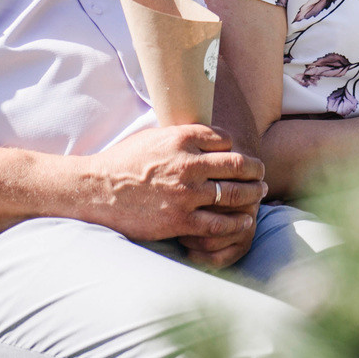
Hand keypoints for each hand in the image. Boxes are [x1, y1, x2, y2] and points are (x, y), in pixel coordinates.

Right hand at [80, 124, 265, 254]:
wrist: (97, 191)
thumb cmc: (124, 161)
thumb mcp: (154, 136)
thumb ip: (181, 136)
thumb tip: (206, 134)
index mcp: (181, 138)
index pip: (226, 139)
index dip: (237, 147)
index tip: (241, 155)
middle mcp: (188, 163)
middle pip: (237, 164)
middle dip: (255, 170)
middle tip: (261, 174)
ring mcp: (185, 193)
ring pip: (233, 193)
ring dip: (252, 194)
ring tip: (259, 194)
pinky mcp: (180, 220)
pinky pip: (219, 223)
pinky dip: (236, 223)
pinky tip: (244, 222)